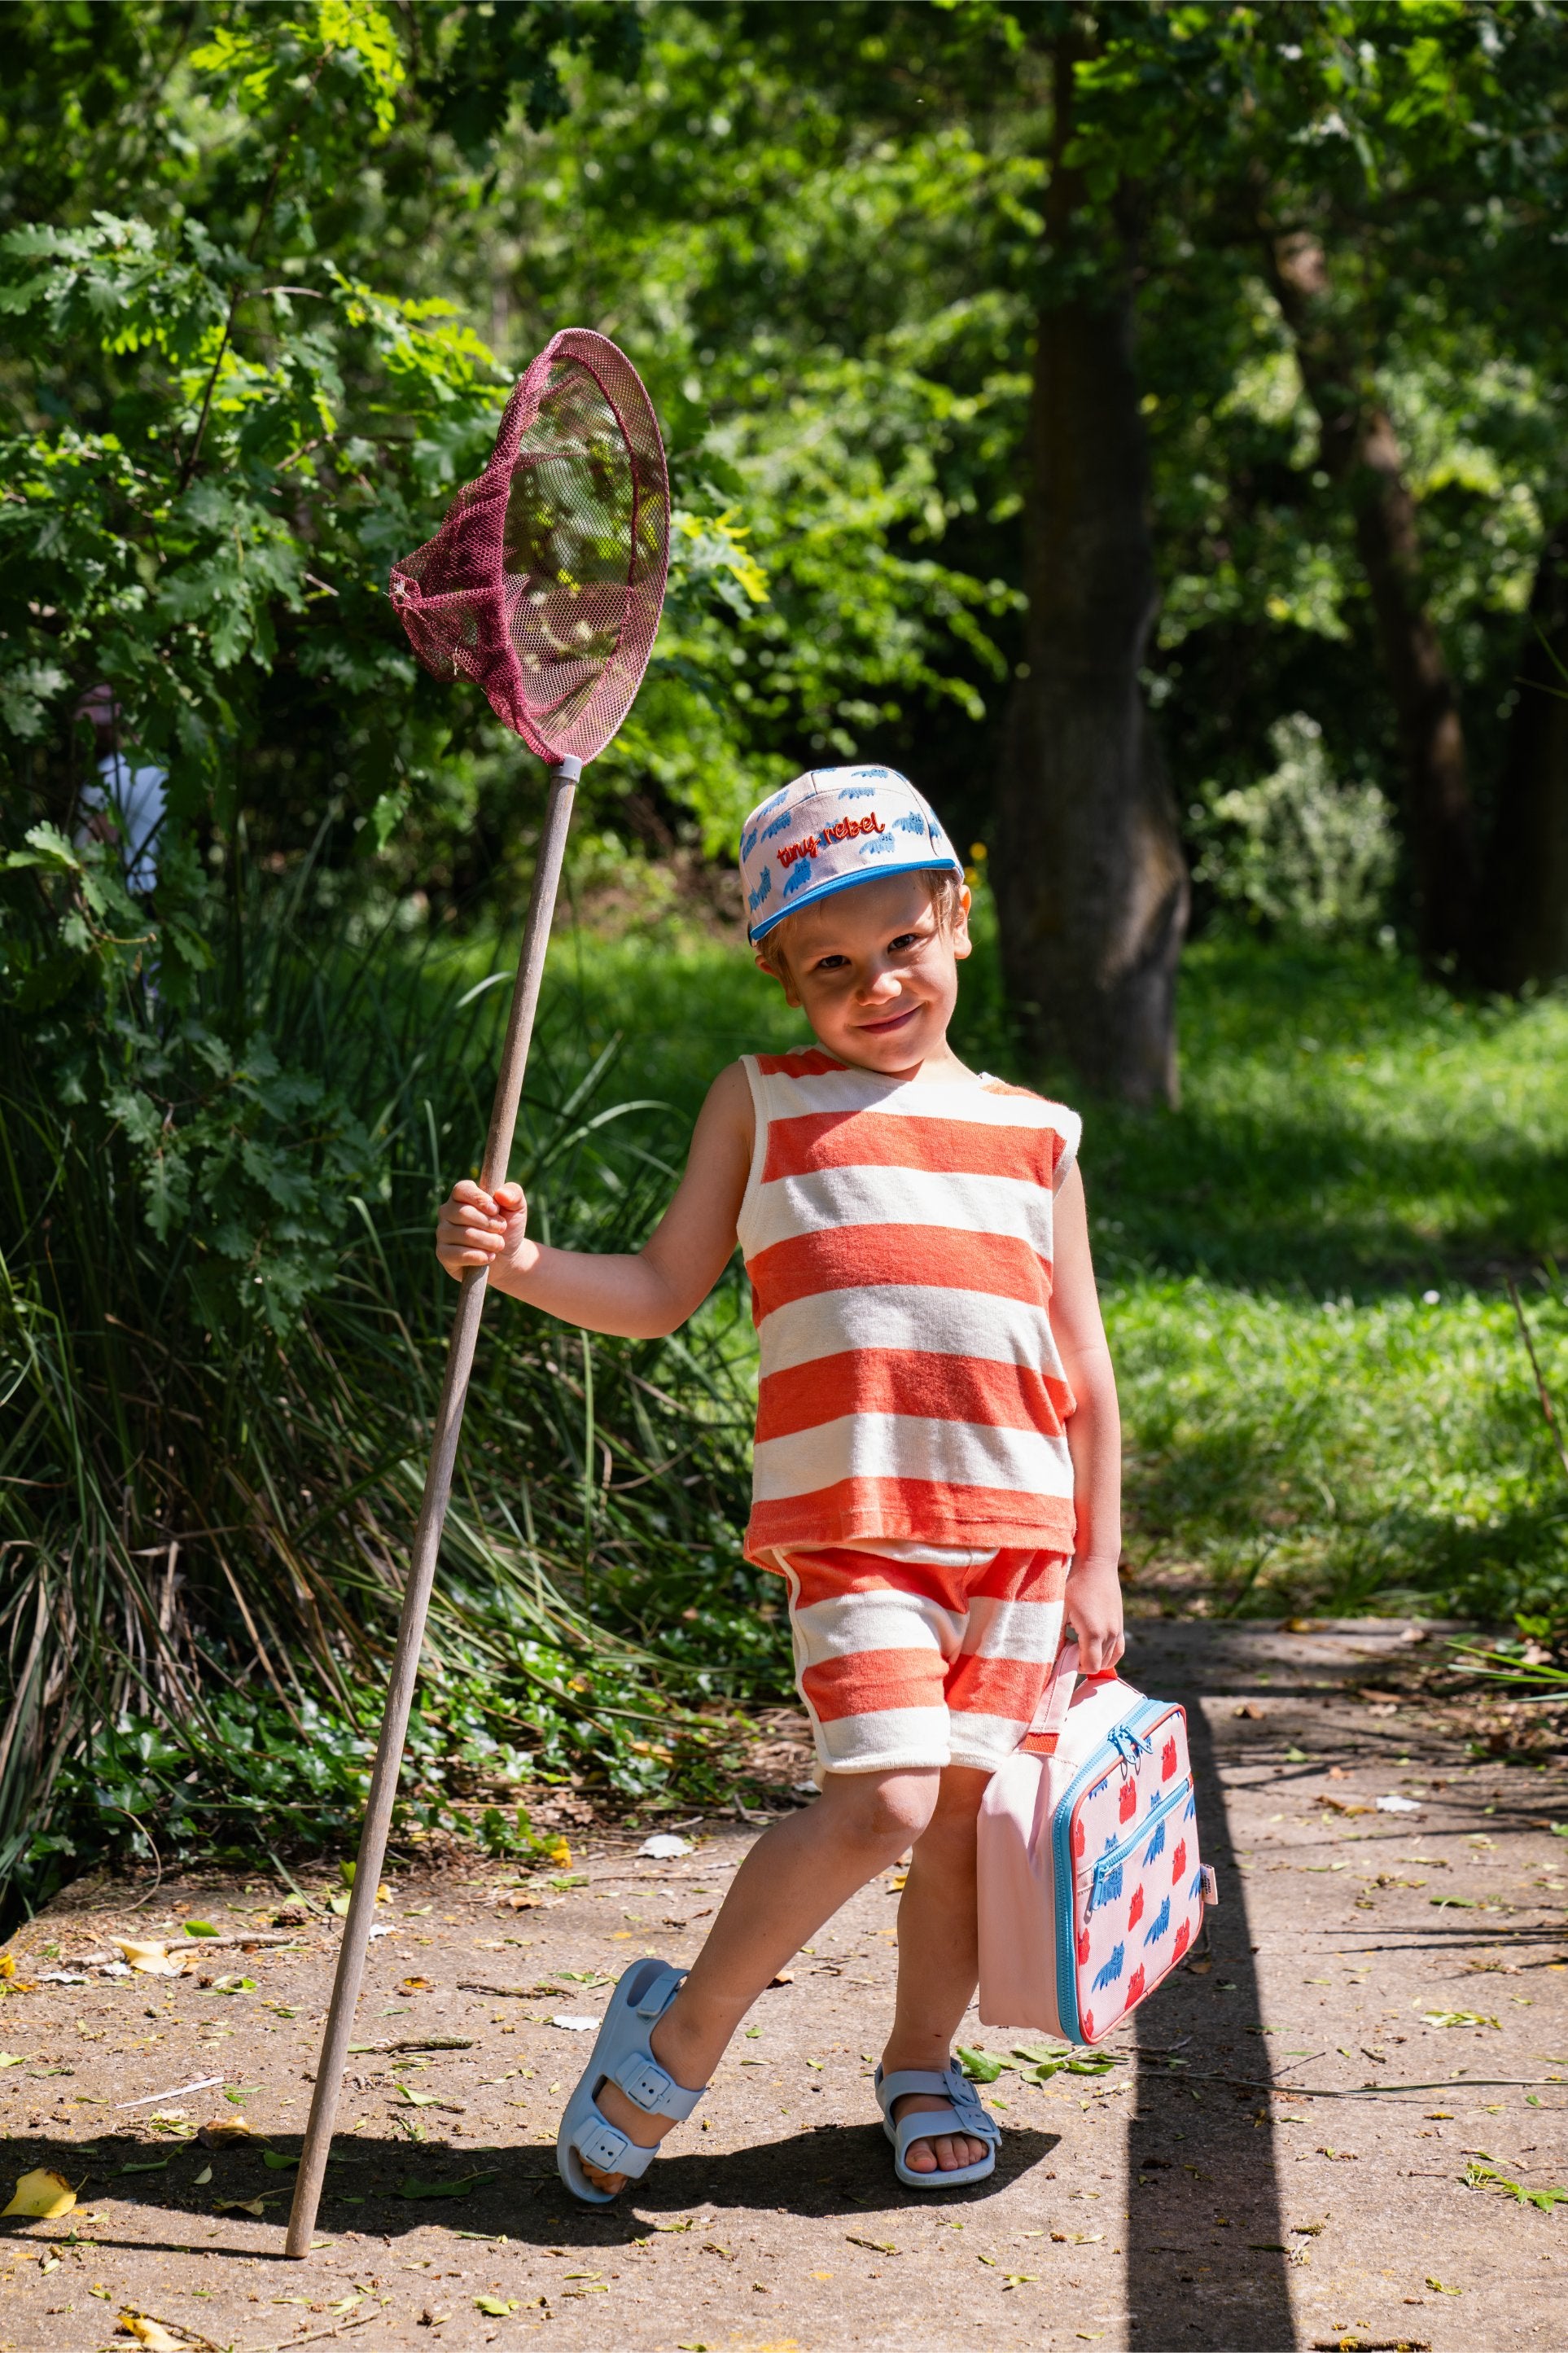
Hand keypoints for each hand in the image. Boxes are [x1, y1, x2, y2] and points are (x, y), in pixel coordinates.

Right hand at [435, 1177, 526, 1281]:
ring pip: (464, 1234)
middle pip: (463, 1213)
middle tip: (502, 1229)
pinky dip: (479, 1256)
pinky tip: (489, 1257)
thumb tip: (501, 1194)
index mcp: (462, 1195)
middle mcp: (447, 1212)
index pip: (462, 1189)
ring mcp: (443, 1232)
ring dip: (488, 1241)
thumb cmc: (508, 1227)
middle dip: (489, 1223)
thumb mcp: (517, 1208)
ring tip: (499, 1244)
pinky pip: (458, 1254)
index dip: (479, 1199)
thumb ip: (514, 1194)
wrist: (507, 1256)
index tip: (496, 1210)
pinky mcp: (443, 1254)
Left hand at [1063, 1554, 1125, 1675]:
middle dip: (1083, 1662)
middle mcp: (1110, 1634)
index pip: (1090, 1667)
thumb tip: (1051, 1657)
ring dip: (1095, 1657)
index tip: (1063, 1652)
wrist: (1096, 1563)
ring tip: (1079, 1642)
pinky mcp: (1120, 1624)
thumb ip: (1056, 1636)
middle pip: (1100, 1665)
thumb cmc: (1074, 1584)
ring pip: (1110, 1659)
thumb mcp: (1059, 1609)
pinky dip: (1107, 1654)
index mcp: (1094, 1633)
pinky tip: (1093, 1644)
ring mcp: (1117, 1629)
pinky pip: (1118, 1650)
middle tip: (1069, 1646)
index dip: (1075, 1666)